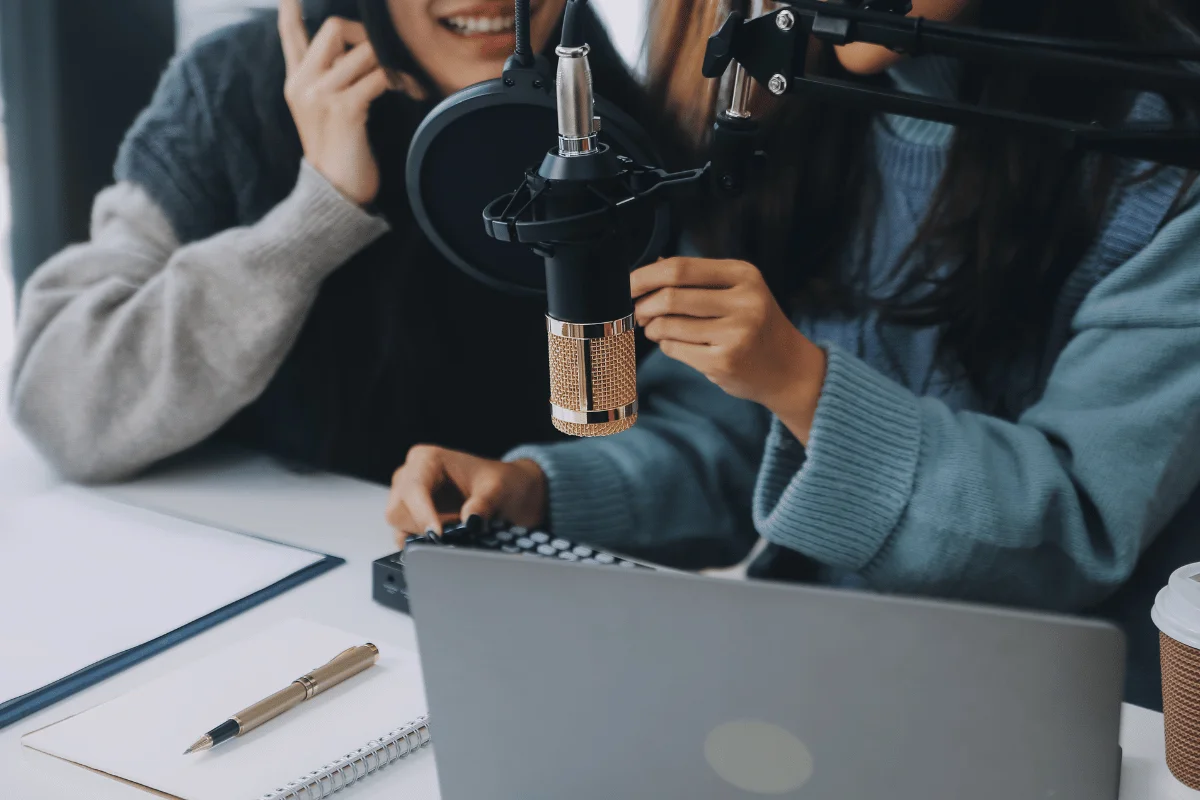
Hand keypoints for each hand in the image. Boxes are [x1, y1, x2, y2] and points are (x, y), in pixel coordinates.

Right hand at [278, 0, 389, 205]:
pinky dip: (402, 80)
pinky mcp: (344, 109)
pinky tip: (412, 91)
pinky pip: (380, 76)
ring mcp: (321, 94)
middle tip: (387, 54)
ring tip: (408, 78)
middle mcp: (303, 83)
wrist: (334, 192)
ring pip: (363, 51)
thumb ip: (329, 80)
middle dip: (367, 33)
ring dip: (393, 60)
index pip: (290, 35)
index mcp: (295, 81)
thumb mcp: (323, 112)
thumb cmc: (339, 153)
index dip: (292, 11)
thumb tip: (354, 50)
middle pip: (334, 28)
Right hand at [385, 446, 547, 547]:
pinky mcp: (410, 516)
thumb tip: (470, 521)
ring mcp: (407, 496)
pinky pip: (405, 536)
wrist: (506, 493)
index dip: (422, 514)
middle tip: (454, 534)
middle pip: (398, 510)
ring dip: (423, 537)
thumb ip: (484, 503)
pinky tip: (446, 538)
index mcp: (427, 459)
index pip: (413, 489)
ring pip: (398, 526)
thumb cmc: (501, 483)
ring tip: (454, 532)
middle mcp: (410, 475)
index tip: (437, 536)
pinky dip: (423, 543)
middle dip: (423, 527)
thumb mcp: (499, 489)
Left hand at [632, 257, 827, 443]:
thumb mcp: (739, 292)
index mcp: (744, 275)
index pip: (681, 268)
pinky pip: (675, 348)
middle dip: (644, 305)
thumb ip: (699, 279)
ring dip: (653, 328)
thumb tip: (651, 267)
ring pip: (669, 324)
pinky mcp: (725, 361)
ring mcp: (736, 333)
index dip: (646, 276)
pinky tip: (676, 344)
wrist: (788, 369)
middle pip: (671, 295)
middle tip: (638, 312)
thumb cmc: (756, 326)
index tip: (628, 285)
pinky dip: (666, 345)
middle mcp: (744, 301)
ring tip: (656, 330)